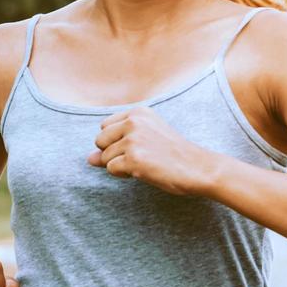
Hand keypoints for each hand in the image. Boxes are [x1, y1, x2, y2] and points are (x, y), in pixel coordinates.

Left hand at [87, 107, 217, 196]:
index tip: (140, 146)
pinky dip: (125, 175)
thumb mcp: (146, 139)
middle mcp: (133, 122)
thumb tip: (88, 159)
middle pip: (100, 141)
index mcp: (138, 112)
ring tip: (146, 163)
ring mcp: (133, 140)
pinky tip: (145, 171)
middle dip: (113, 153)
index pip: (104, 127)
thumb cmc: (174, 154)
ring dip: (121, 166)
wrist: (198, 167)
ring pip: (105, 158)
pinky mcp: (133, 159)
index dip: (116, 142)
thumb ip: (115, 144)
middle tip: (141, 157)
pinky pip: (112, 170)